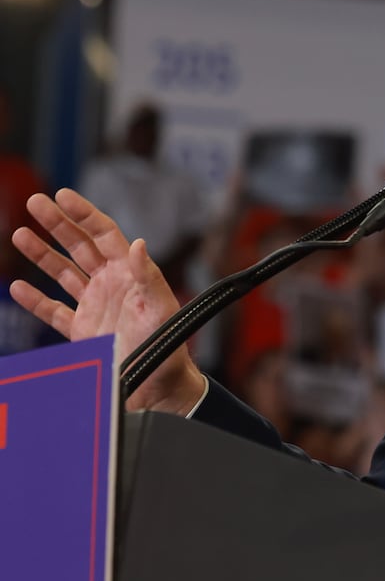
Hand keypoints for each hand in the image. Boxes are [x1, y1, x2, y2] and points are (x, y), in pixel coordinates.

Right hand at [10, 189, 205, 413]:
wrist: (157, 385)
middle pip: (79, 245)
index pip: (104, 234)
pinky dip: (36, 300)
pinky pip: (54, 310)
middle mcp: (111, 283)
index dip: (84, 214)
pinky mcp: (82, 329)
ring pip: (63, 273)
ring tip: (21, 233)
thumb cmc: (168, 345)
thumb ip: (148, 276)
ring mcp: (95, 305)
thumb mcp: (161, 307)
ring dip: (42, 254)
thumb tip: (138, 244)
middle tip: (34, 201)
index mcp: (131, 273)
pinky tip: (20, 286)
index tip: (63, 195)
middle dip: (57, 223)